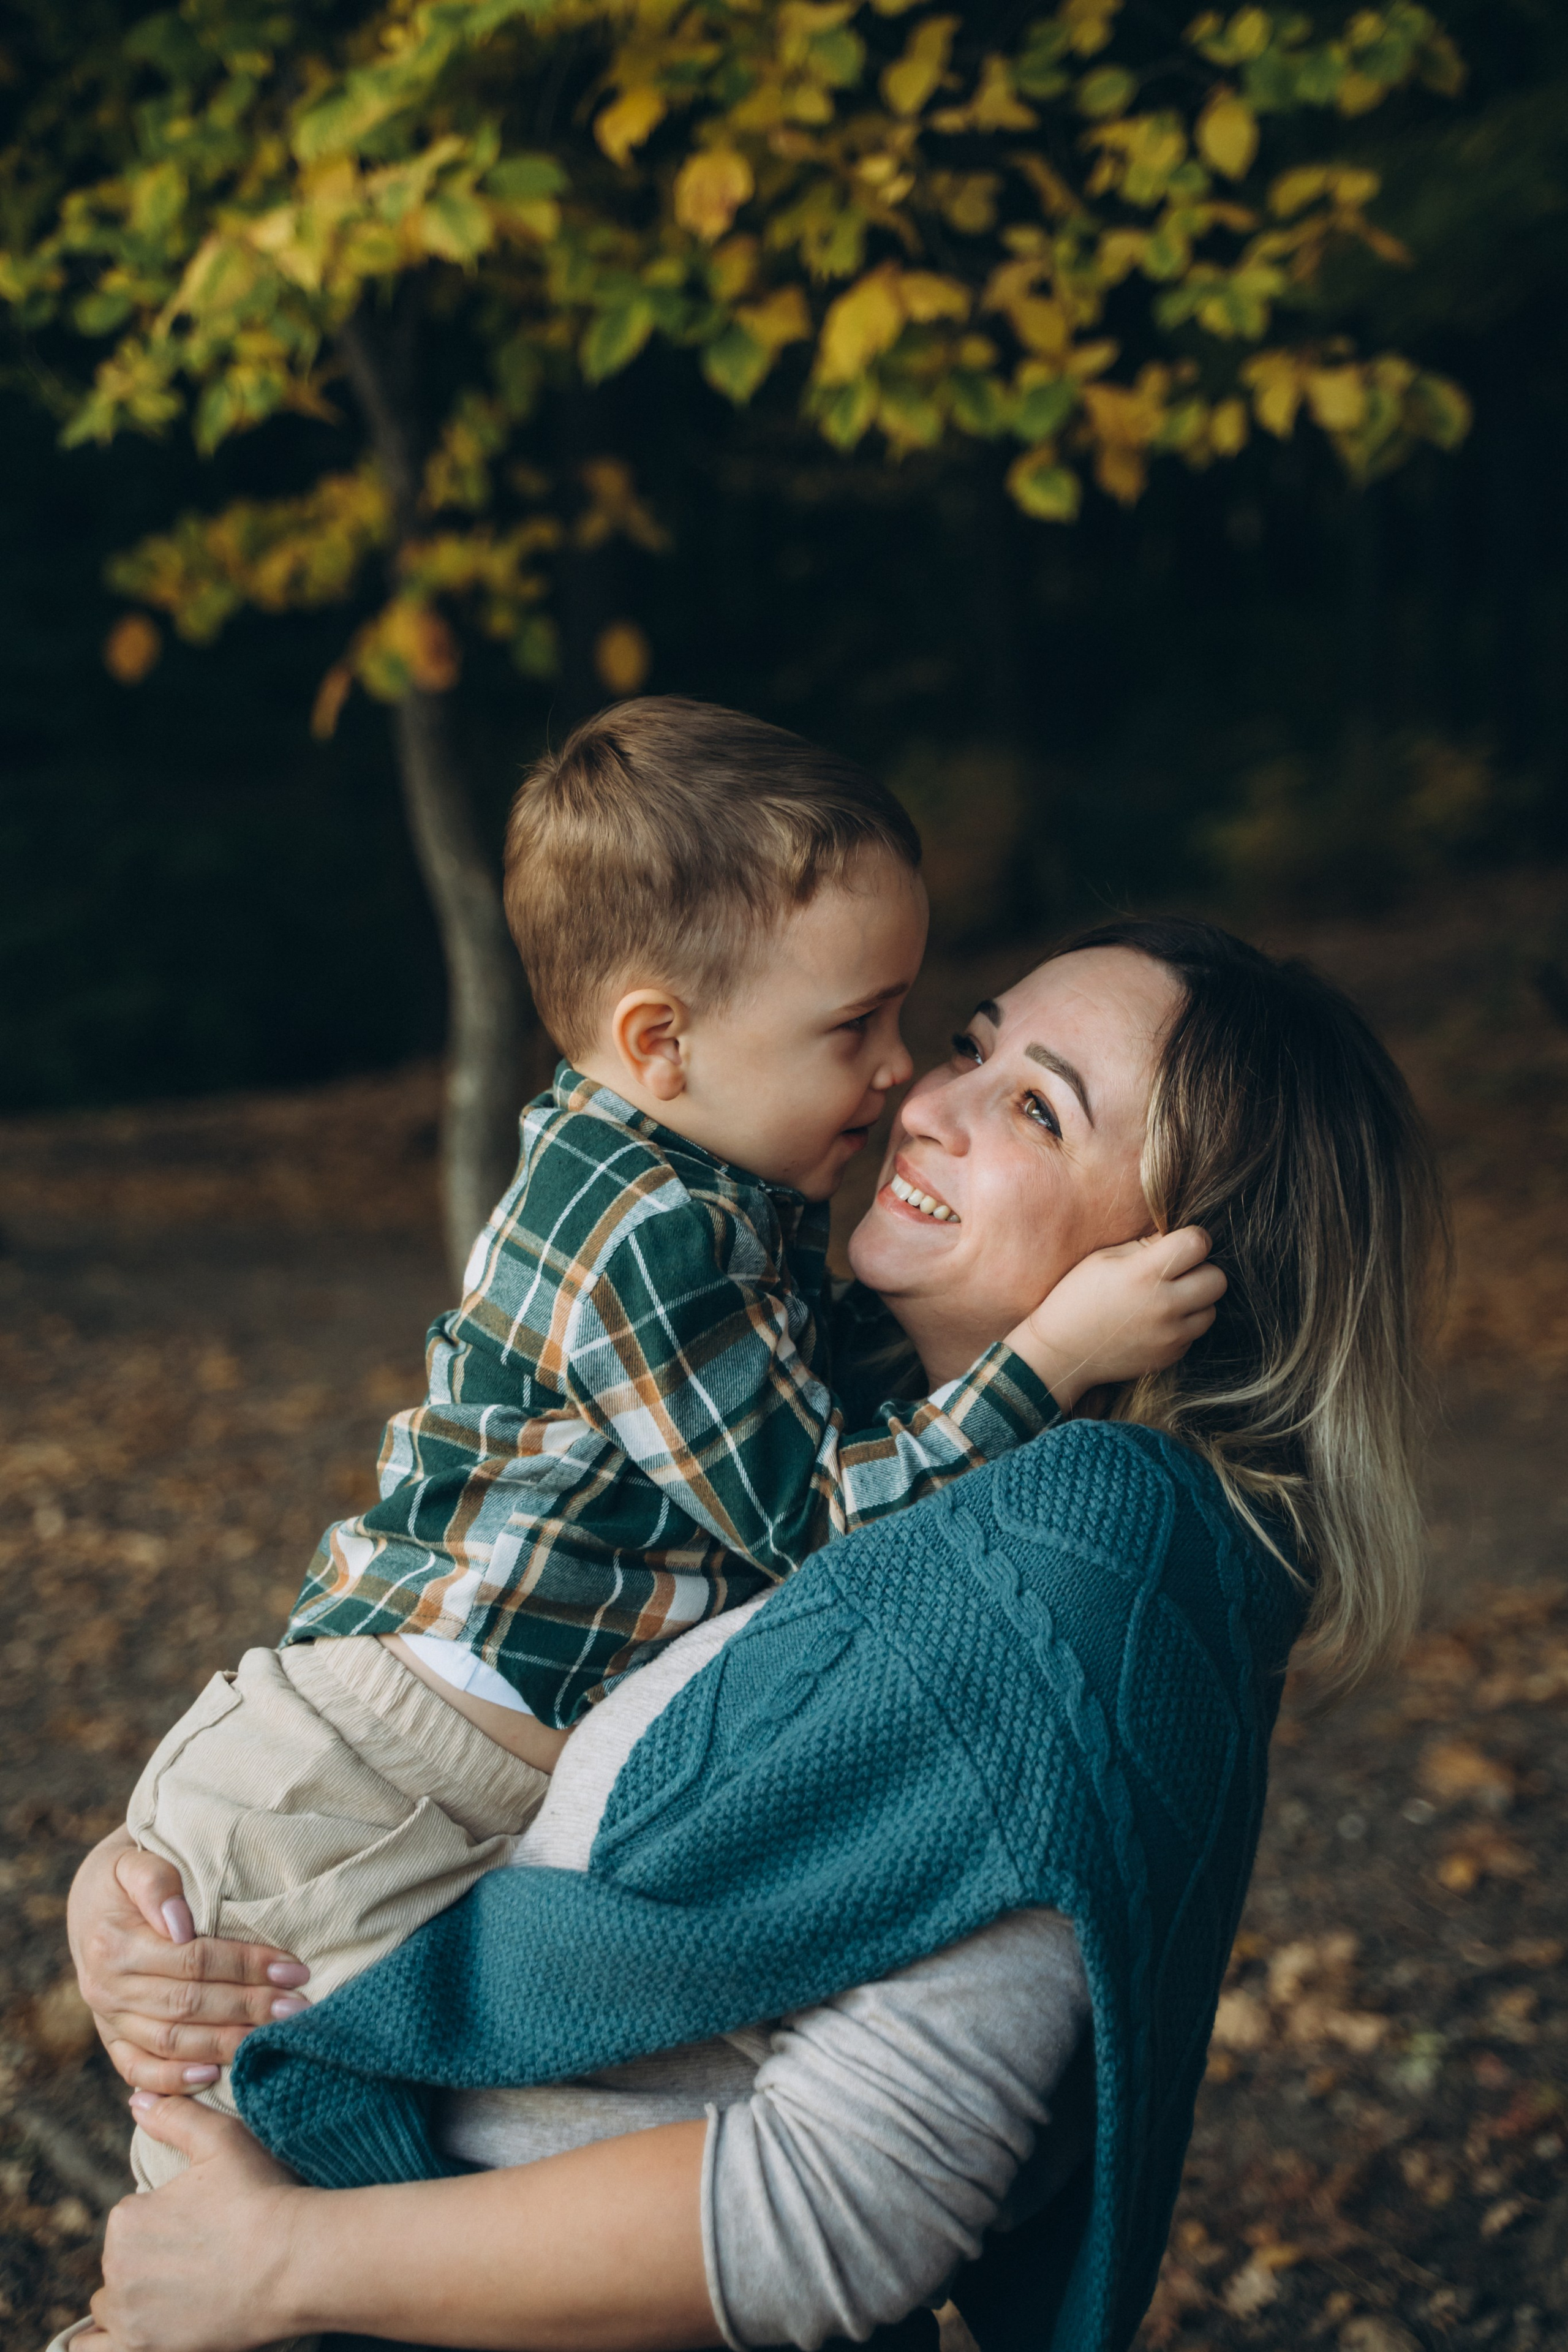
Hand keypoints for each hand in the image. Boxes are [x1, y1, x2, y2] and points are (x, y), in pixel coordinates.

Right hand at [68, 1830, 309, 2093]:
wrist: (86, 1900)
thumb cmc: (124, 1876)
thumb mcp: (134, 1862)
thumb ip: (156, 1884)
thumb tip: (180, 1925)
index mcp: (115, 1944)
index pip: (194, 1961)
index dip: (246, 1966)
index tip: (293, 1969)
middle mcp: (107, 1988)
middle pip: (189, 2005)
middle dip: (249, 2008)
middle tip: (299, 2010)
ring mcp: (107, 2018)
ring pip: (171, 2042)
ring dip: (226, 2044)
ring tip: (274, 2041)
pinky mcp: (111, 2038)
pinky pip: (138, 2068)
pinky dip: (173, 2079)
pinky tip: (212, 2077)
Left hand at [77, 2094, 308, 2351]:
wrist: (295, 2263)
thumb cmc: (261, 2196)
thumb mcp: (222, 2140)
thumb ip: (174, 2116)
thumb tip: (136, 2099)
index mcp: (127, 2217)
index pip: (130, 2222)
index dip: (165, 2222)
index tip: (202, 2226)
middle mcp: (117, 2268)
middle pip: (122, 2264)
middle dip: (151, 2259)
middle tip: (200, 2257)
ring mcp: (129, 2316)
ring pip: (115, 2305)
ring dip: (137, 2298)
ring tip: (180, 2292)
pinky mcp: (144, 2349)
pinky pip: (97, 2350)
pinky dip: (105, 2343)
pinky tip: (134, 2329)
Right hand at [1006, 1226, 1225, 1412]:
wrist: (1061, 1352)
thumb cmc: (1077, 1297)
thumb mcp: (1104, 1258)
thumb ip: (1145, 1245)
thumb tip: (1177, 1237)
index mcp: (1144, 1274)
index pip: (1198, 1243)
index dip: (1193, 1238)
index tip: (1180, 1244)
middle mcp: (1164, 1306)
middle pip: (1217, 1279)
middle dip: (1202, 1270)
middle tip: (1178, 1272)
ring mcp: (1170, 1336)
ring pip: (1211, 1309)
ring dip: (1196, 1301)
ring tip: (1168, 1298)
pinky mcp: (1171, 1356)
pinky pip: (1194, 1334)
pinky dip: (1182, 1325)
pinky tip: (1156, 1321)